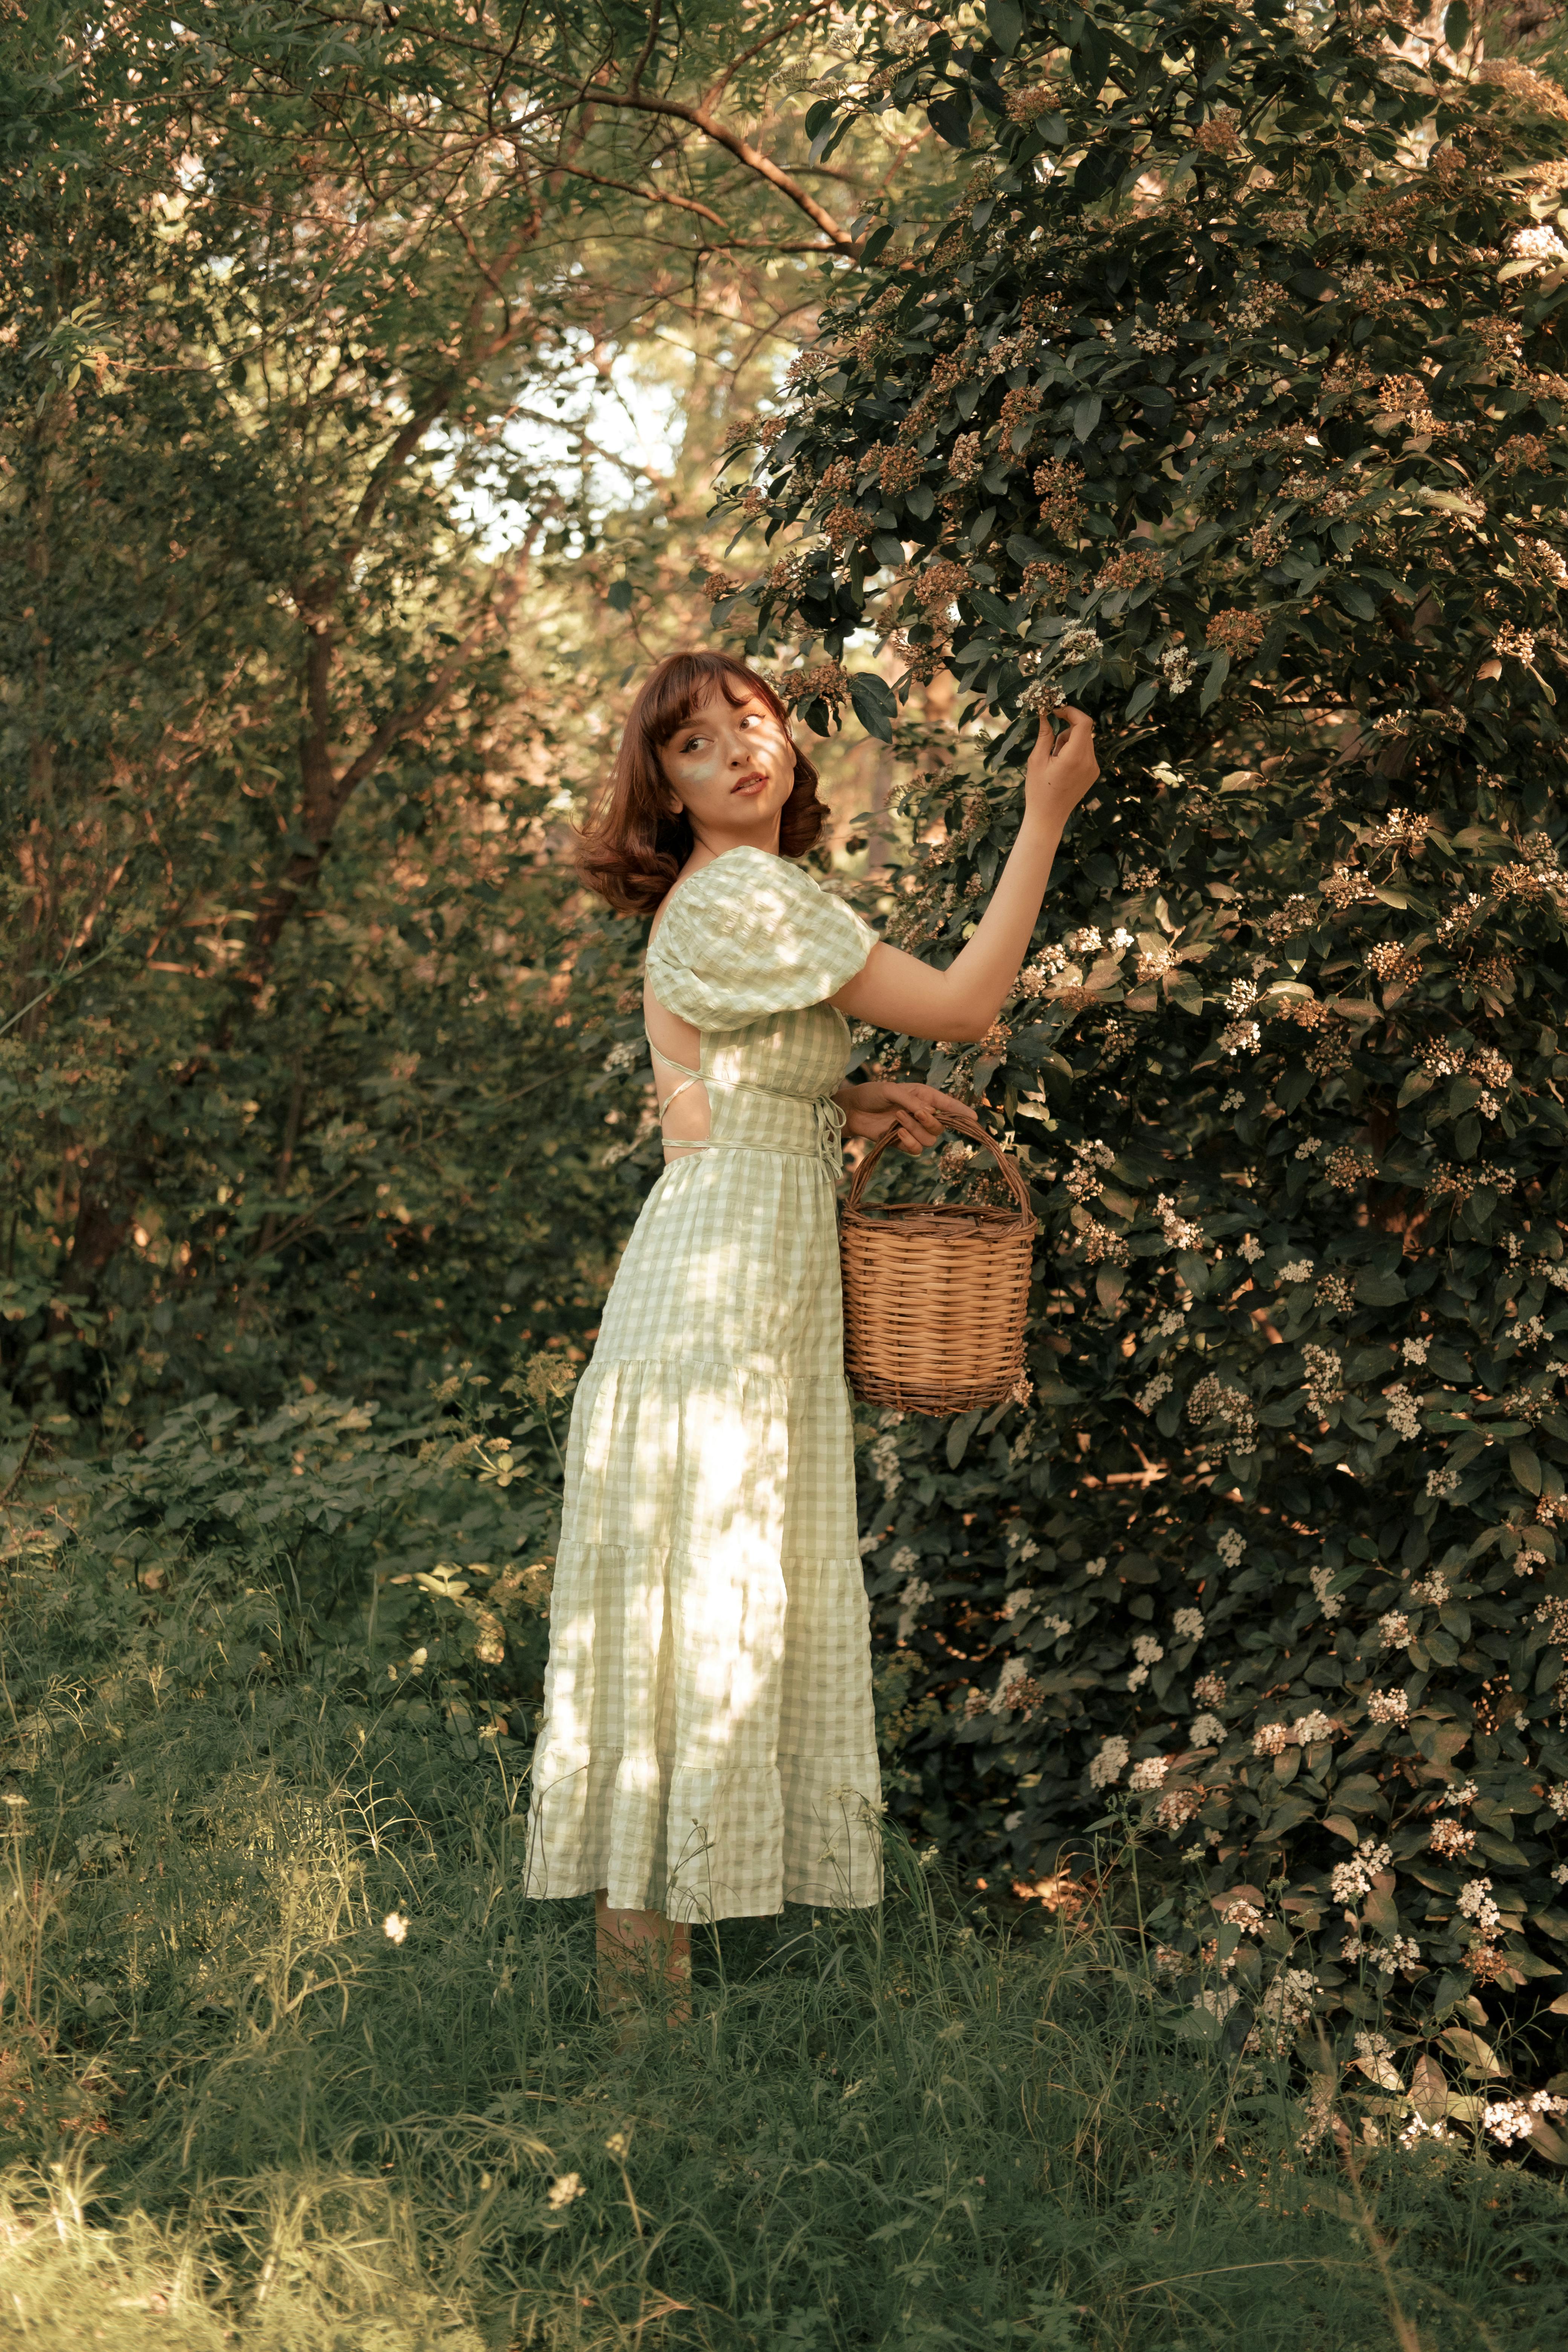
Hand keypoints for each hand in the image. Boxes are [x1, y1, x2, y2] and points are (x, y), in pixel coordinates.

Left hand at [839, 1081, 968, 1154]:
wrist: (852, 1110)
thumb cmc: (871, 1094)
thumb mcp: (891, 1090)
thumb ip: (912, 1101)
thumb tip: (931, 1113)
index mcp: (924, 1097)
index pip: (948, 1106)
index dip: (962, 1112)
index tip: (974, 1118)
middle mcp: (923, 1114)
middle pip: (941, 1126)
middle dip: (930, 1122)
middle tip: (914, 1112)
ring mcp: (914, 1129)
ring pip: (930, 1139)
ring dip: (915, 1130)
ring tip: (897, 1119)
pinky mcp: (903, 1142)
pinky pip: (916, 1149)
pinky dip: (909, 1142)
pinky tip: (897, 1133)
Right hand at [1023, 704, 1098, 829]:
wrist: (1048, 818)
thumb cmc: (1038, 791)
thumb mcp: (1036, 760)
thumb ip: (1044, 735)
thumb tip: (1045, 715)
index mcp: (1074, 758)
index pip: (1084, 723)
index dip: (1071, 712)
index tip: (1056, 711)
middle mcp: (1089, 762)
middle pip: (1084, 730)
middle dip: (1067, 727)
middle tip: (1050, 739)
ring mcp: (1093, 768)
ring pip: (1085, 740)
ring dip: (1070, 740)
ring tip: (1054, 758)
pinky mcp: (1093, 773)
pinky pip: (1086, 752)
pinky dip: (1074, 750)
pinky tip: (1062, 765)